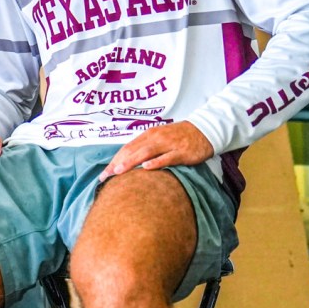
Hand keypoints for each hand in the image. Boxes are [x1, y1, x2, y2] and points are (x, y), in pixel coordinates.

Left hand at [98, 121, 213, 181]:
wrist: (204, 130)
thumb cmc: (180, 137)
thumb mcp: (160, 139)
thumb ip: (146, 148)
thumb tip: (129, 162)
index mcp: (149, 135)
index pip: (127, 148)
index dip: (114, 160)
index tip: (104, 174)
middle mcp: (156, 138)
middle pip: (132, 150)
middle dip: (117, 163)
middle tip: (105, 177)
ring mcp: (168, 144)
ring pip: (146, 153)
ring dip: (131, 162)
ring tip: (119, 172)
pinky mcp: (181, 151)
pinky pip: (167, 157)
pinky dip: (156, 162)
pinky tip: (146, 168)